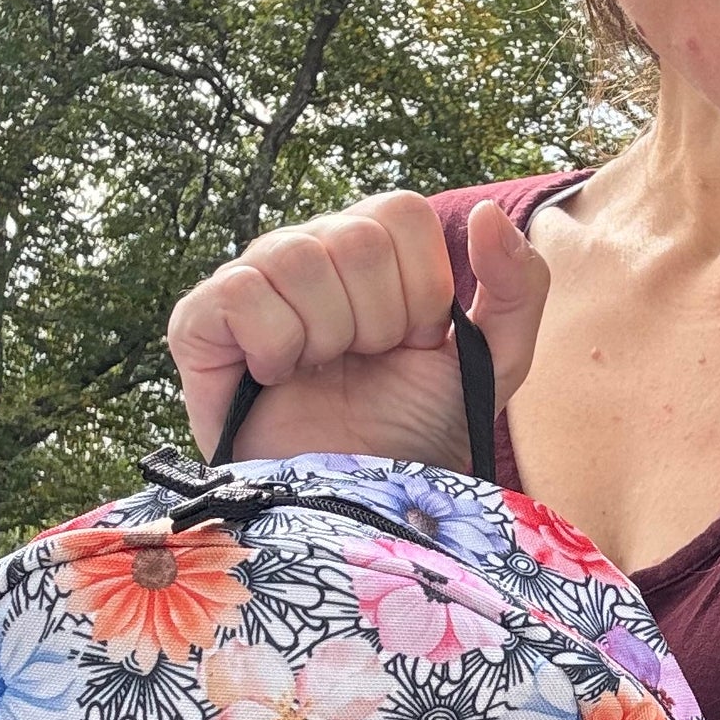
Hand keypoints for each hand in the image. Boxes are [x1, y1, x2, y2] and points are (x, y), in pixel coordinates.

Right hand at [167, 191, 548, 466]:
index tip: (411, 343)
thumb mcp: (494, 363)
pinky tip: (274, 377)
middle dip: (380, 323)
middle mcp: (307, 250)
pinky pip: (241, 293)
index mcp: (370, 246)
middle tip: (364, 366)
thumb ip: (519, 286)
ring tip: (320, 375)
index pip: (402, 214)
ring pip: (299, 260)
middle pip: (357, 239)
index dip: (421, 290)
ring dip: (329, 338)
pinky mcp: (199, 320)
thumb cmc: (415, 433)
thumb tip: (490, 211)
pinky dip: (273, 347)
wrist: (353, 508)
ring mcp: (251, 280)